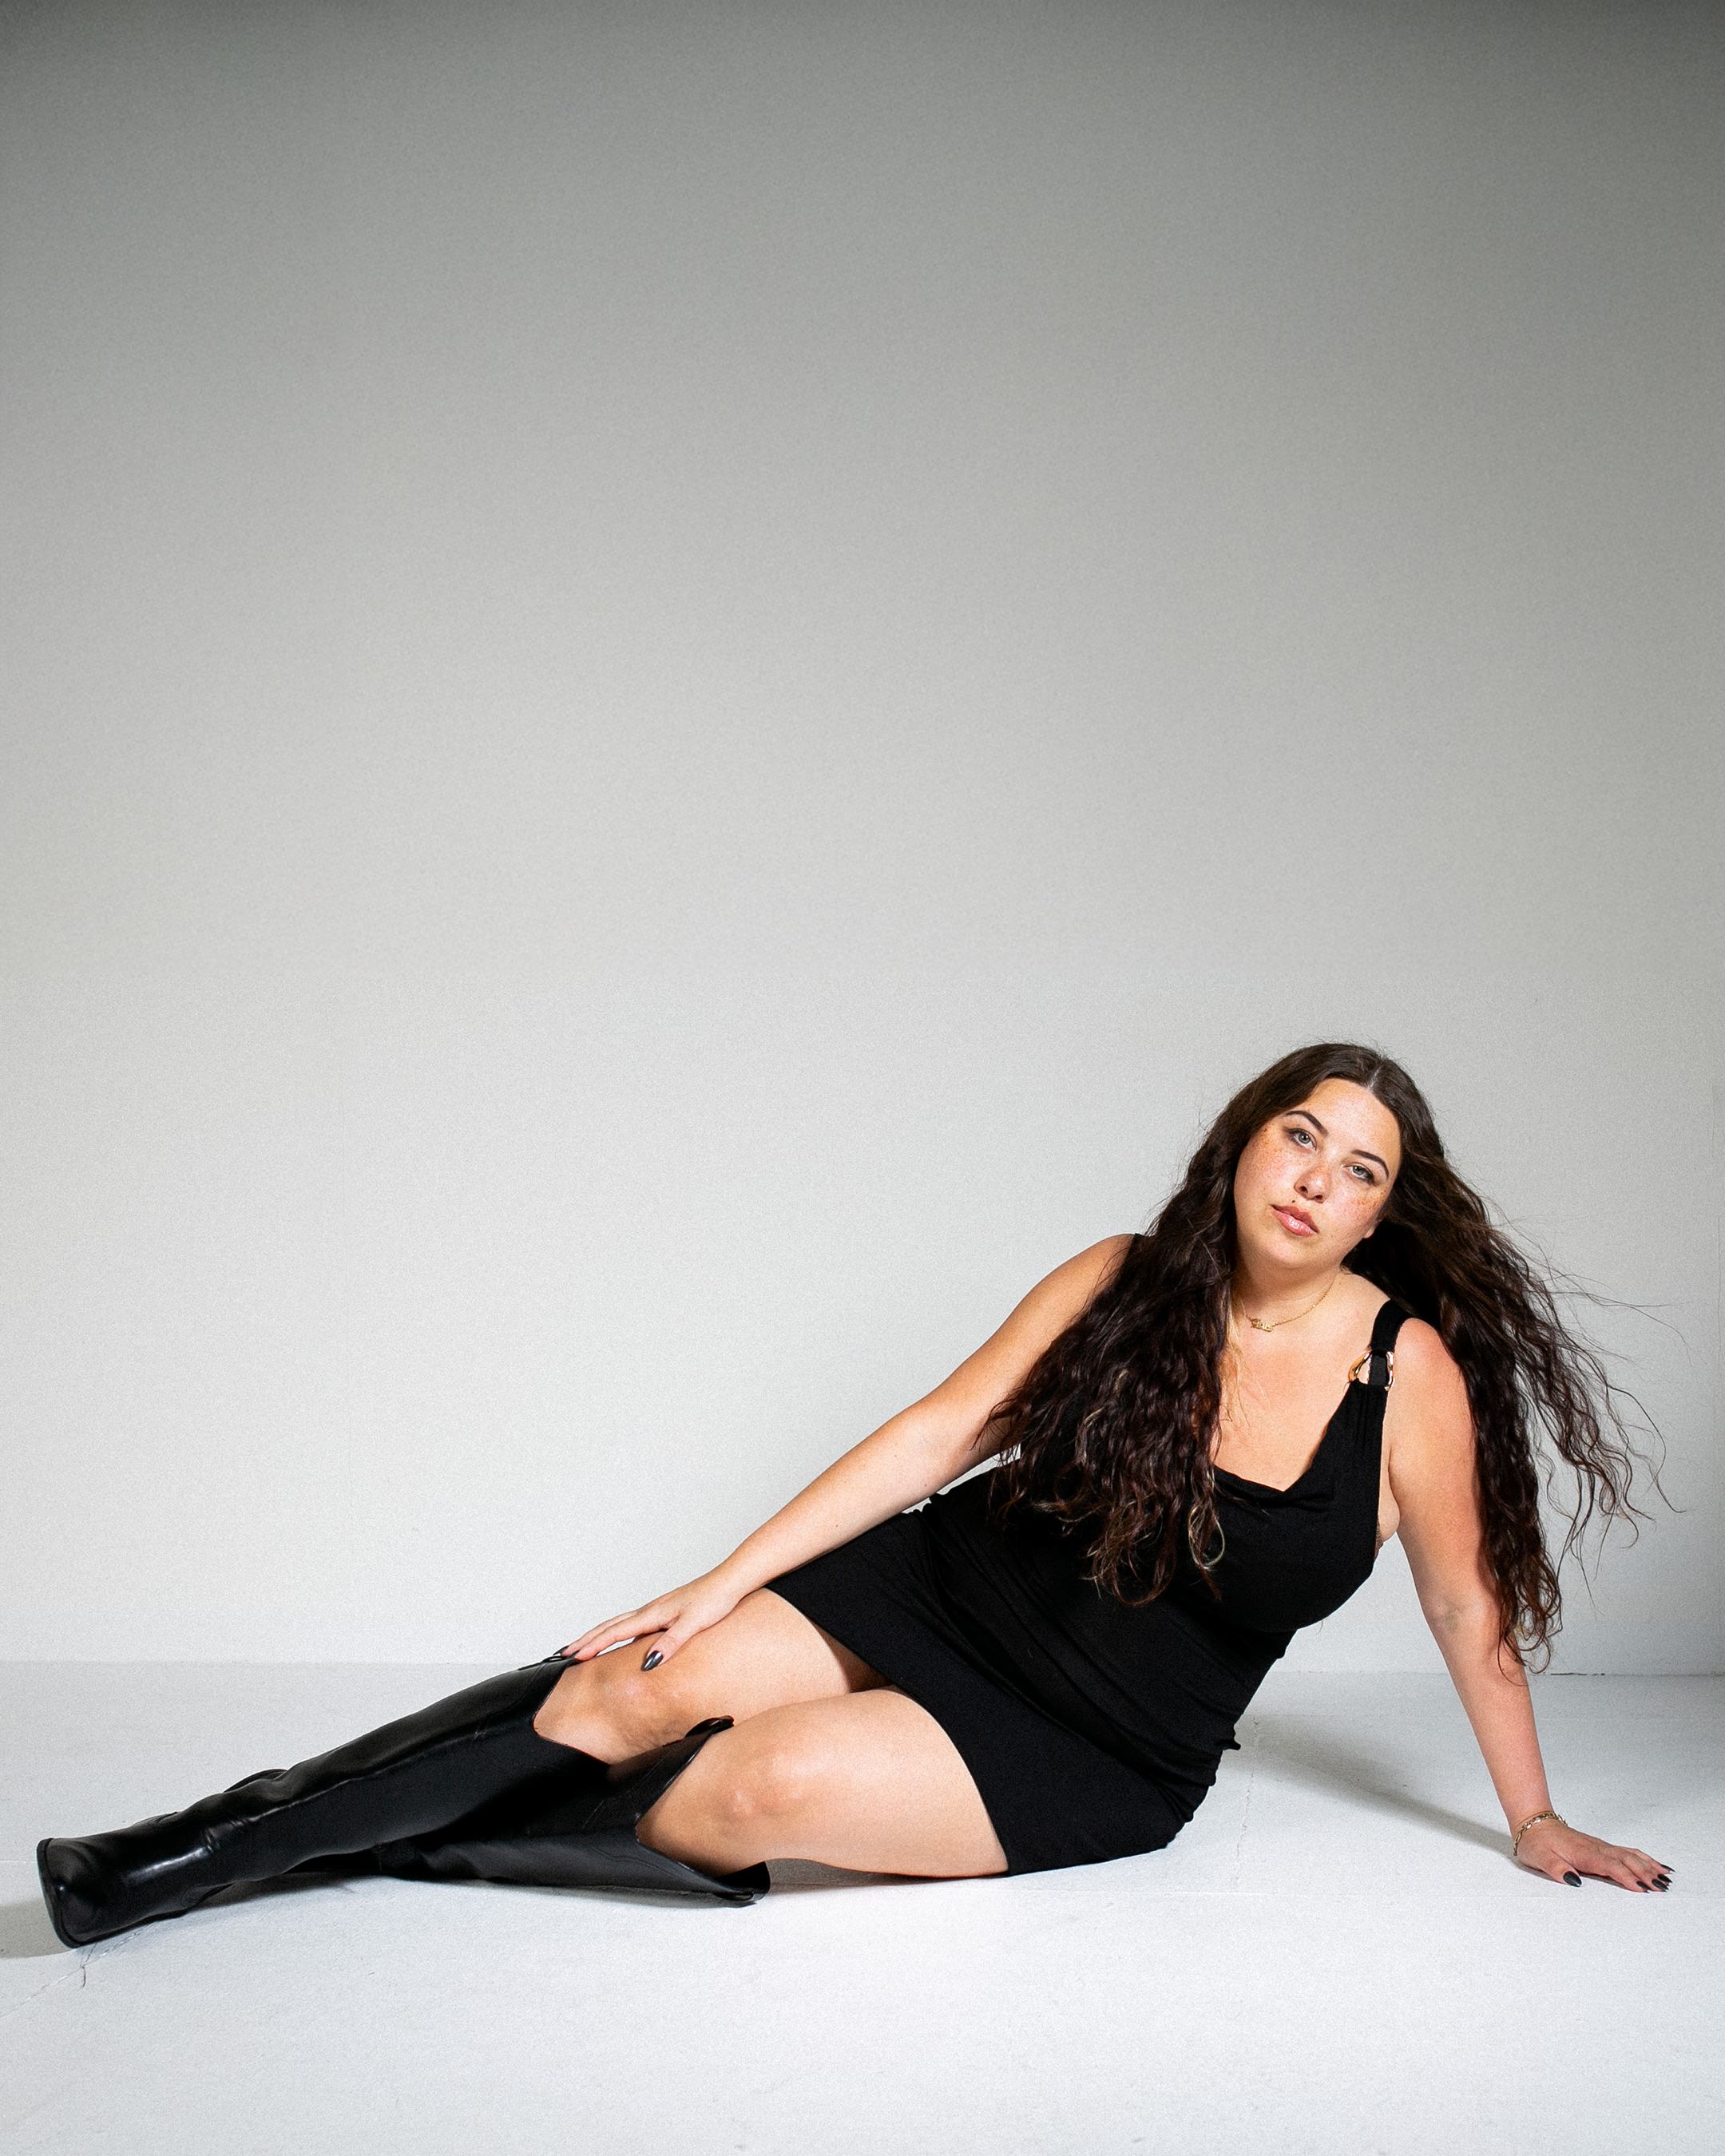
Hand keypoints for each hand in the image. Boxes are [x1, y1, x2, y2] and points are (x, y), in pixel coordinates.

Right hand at [558, 1570, 744, 1670]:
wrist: (730, 1581)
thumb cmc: (715, 1600)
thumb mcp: (693, 1625)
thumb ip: (670, 1643)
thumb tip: (647, 1664)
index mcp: (653, 1614)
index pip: (615, 1632)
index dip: (593, 1646)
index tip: (573, 1657)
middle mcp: (650, 1610)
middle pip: (610, 1626)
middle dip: (587, 1640)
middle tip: (566, 1653)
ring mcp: (657, 1610)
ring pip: (620, 1623)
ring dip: (600, 1635)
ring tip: (585, 1647)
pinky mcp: (666, 1612)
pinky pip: (633, 1624)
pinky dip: (618, 1632)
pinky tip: (622, 1641)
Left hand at [1515, 1816, 1671, 1892]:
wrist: (1534, 1823)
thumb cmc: (1536, 1843)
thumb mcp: (1539, 1858)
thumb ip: (1556, 1869)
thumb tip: (1573, 1880)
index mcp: (1582, 1853)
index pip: (1609, 1866)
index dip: (1626, 1877)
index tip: (1642, 1889)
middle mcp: (1596, 1848)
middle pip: (1625, 1860)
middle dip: (1645, 1873)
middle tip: (1663, 1888)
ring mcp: (1601, 1846)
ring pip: (1630, 1855)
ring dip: (1648, 1866)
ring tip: (1667, 1878)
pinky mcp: (1602, 1847)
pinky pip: (1627, 1852)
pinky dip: (1644, 1858)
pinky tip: (1656, 1865)